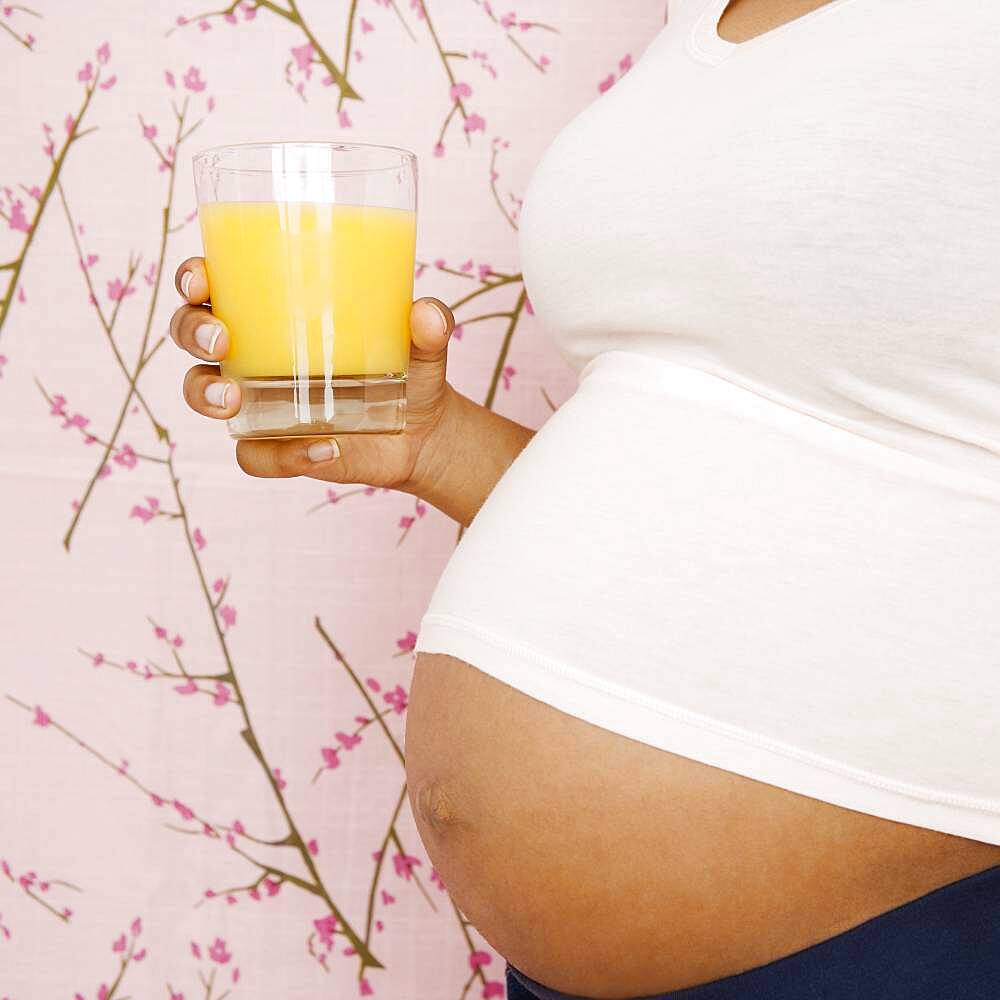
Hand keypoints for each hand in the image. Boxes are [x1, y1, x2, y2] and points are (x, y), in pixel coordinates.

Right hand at [168, 257, 457, 492]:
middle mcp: (253, 353)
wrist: (424, 433)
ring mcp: (258, 403)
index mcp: (274, 311)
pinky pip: (254, 455)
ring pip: (200, 393)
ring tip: (234, 400)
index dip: (194, 279)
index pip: (215, 284)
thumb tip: (427, 315)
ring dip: (204, 394)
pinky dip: (280, 455)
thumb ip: (429, 326)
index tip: (202, 281)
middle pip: (191, 333)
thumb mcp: (424, 344)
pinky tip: (324, 449)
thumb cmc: (412, 369)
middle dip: (192, 332)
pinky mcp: (275, 447)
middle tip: (222, 341)